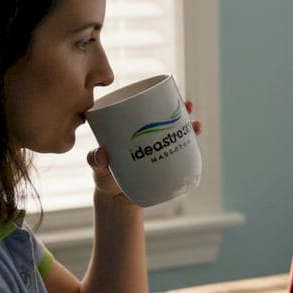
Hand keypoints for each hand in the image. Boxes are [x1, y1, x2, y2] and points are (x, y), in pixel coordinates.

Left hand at [86, 100, 202, 195]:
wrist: (118, 201)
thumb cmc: (106, 180)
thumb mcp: (99, 170)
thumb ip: (95, 161)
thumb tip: (101, 152)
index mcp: (130, 129)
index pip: (146, 108)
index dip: (158, 97)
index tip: (165, 91)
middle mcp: (148, 137)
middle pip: (166, 118)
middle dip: (180, 109)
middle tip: (188, 107)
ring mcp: (159, 150)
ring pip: (176, 133)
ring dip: (190, 126)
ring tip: (197, 126)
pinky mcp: (166, 164)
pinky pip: (181, 154)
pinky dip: (191, 148)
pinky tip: (197, 145)